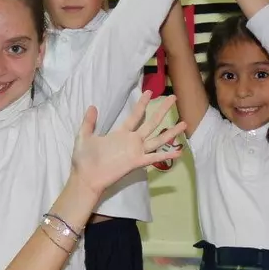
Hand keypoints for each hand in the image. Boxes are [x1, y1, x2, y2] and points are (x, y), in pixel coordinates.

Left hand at [70, 97, 186, 194]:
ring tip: (184, 123)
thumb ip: (89, 122)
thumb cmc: (84, 159)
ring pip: (157, 139)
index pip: (135, 115)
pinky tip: (179, 152)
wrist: (85, 177)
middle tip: (173, 98)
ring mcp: (135, 151)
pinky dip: (166, 155)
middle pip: (151, 123)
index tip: (149, 92)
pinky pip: (154, 158)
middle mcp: (131, 141)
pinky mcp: (136, 162)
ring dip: (171, 132)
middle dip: (162, 110)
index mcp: (120, 133)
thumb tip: (92, 106)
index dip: (142, 104)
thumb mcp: (84, 136)